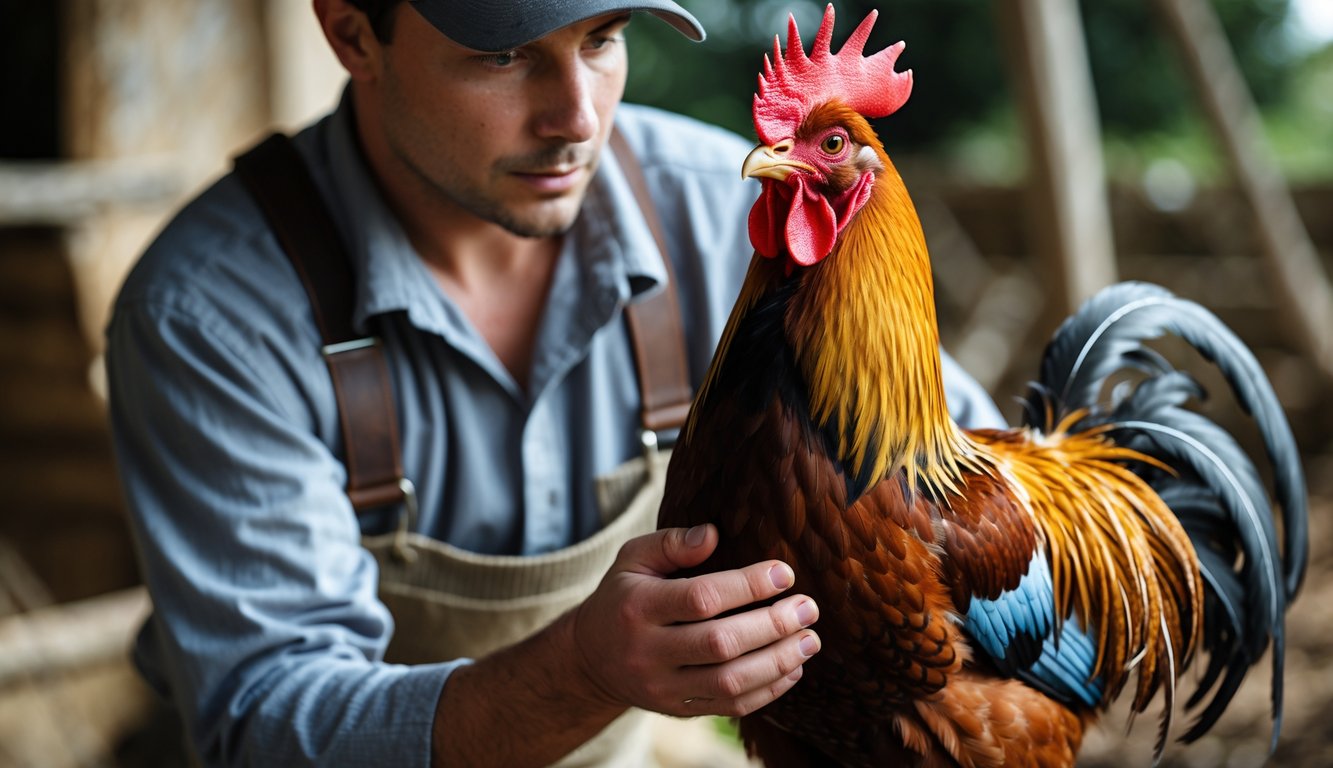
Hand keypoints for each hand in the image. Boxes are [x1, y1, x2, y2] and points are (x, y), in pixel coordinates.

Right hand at [570, 523, 819, 716]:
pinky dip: (768, 691)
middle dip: (772, 626)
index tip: (784, 573)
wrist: (592, 659)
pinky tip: (793, 668)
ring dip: (778, 662)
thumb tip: (713, 533)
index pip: (700, 598)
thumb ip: (671, 543)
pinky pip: (730, 706)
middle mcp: (648, 651)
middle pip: (720, 644)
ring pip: (729, 682)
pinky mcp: (679, 711)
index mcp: (637, 606)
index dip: (748, 586)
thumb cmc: (623, 596)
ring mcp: (663, 687)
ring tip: (810, 640)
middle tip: (808, 608)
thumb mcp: (633, 559)